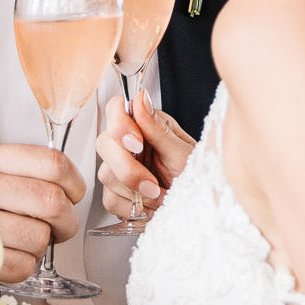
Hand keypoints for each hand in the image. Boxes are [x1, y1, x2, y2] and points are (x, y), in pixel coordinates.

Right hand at [0, 141, 86, 283]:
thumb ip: (3, 170)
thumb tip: (57, 184)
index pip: (49, 163)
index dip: (74, 183)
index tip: (73, 196)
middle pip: (51, 202)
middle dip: (65, 223)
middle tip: (58, 230)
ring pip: (38, 237)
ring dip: (40, 248)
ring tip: (22, 245)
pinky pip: (19, 266)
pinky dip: (22, 269)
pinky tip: (6, 261)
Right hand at [96, 94, 195, 219]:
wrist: (199, 206)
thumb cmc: (197, 176)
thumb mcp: (183, 152)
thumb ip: (158, 128)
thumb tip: (141, 98)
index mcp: (145, 125)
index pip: (116, 108)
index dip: (119, 124)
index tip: (137, 143)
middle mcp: (130, 144)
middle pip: (105, 144)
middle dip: (128, 169)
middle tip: (152, 183)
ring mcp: (121, 168)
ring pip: (106, 174)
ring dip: (134, 191)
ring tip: (160, 195)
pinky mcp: (118, 193)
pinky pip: (109, 199)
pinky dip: (131, 206)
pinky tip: (149, 206)